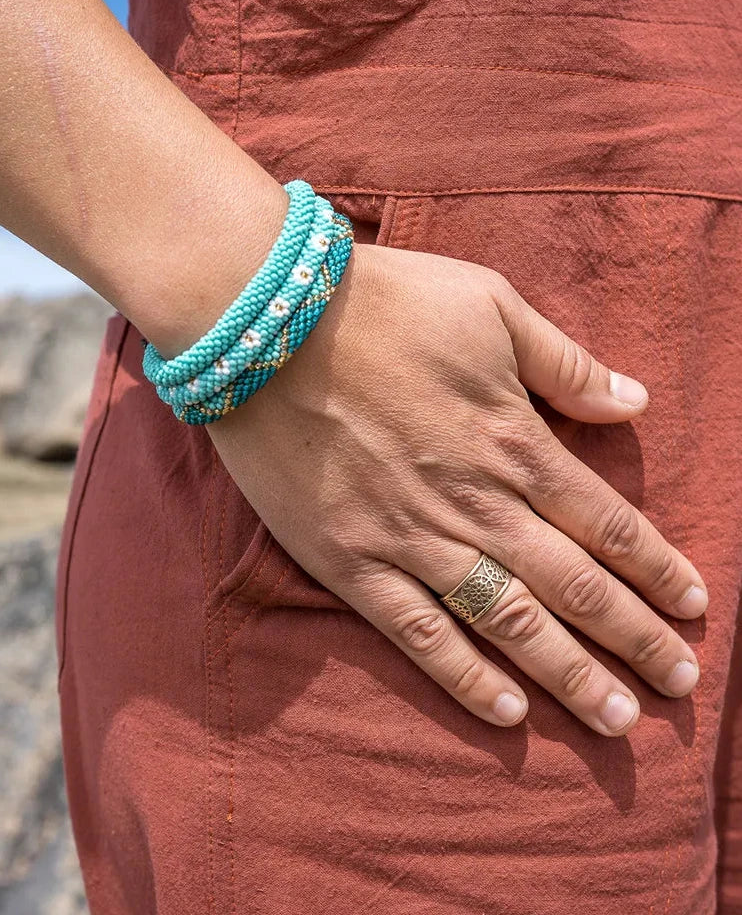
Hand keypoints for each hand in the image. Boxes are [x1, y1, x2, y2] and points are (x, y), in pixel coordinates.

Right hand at [207, 243, 706, 736]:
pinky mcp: (352, 562)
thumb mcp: (490, 307)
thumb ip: (564, 363)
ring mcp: (412, 539)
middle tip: (679, 685)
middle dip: (635, 637)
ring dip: (569, 674)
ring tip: (619, 719)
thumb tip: (634, 400)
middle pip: (574, 585)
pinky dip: (464, 676)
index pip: (606, 521)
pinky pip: (417, 632)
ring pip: (508, 621)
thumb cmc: (384, 306)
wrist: (268, 327)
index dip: (656, 568)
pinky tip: (507, 714)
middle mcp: (475, 503)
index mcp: (513, 441)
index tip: (694, 605)